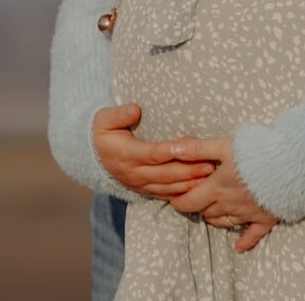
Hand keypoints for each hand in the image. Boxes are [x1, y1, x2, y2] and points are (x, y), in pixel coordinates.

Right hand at [92, 104, 214, 200]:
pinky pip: (165, 195)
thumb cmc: (104, 132)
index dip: (171, 151)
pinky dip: (182, 193)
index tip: (191, 145)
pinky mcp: (145, 190)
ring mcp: (140, 184)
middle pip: (165, 174)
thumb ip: (119, 114)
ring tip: (209, 178)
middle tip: (210, 165)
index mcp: (126, 154)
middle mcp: (134, 172)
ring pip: (167, 187)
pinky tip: (198, 191)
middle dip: (188, 171)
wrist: (94, 155)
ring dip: (189, 184)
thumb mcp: (104, 120)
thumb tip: (135, 109)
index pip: (153, 153)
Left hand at [168, 137, 278, 252]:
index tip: (175, 198)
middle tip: (195, 200)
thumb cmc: (256, 152)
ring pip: (223, 223)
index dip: (179, 201)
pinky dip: (244, 242)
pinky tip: (239, 248)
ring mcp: (247, 214)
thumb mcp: (224, 146)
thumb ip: (198, 149)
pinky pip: (252, 236)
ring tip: (211, 212)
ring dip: (215, 218)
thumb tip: (173, 149)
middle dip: (198, 206)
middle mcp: (228, 204)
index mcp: (216, 187)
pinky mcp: (265, 219)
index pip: (189, 201)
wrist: (291, 165)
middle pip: (205, 212)